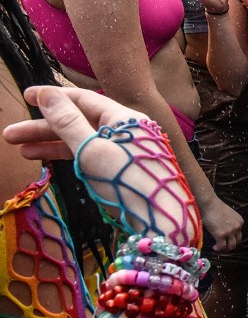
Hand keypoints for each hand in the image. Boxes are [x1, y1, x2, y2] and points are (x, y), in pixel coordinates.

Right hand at [3, 87, 200, 246]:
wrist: (162, 223)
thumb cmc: (127, 183)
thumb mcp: (91, 150)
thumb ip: (68, 122)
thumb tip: (48, 95)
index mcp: (125, 119)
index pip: (84, 99)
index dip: (53, 97)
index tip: (26, 96)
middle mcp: (128, 131)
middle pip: (80, 121)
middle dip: (44, 127)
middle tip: (9, 134)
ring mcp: (126, 152)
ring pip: (83, 142)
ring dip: (51, 144)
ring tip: (20, 150)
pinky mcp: (123, 172)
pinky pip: (91, 157)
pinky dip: (69, 158)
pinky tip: (46, 161)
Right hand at [198, 197, 242, 251]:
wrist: (209, 203)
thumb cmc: (215, 207)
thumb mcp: (228, 215)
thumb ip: (229, 223)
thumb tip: (224, 231)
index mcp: (240, 222)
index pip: (239, 235)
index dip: (232, 239)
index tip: (226, 240)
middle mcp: (237, 227)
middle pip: (237, 242)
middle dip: (230, 245)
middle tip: (222, 246)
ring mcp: (230, 231)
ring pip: (231, 246)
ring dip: (224, 249)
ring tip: (218, 248)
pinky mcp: (221, 235)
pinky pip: (222, 246)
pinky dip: (218, 248)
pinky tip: (214, 247)